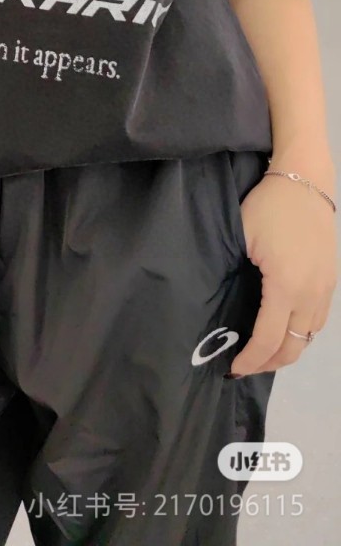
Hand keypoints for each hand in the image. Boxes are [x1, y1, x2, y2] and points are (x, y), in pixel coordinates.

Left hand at [229, 173, 336, 374]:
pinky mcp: (331, 281)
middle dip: (269, 363)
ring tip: (263, 353)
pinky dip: (301, 333)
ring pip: (310, 337)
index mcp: (286, 287)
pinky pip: (318, 320)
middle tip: (245, 366)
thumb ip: (236, 272)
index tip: (232, 369)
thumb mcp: (242, 237)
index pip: (269, 339)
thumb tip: (222, 300)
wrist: (305, 183)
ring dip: (288, 350)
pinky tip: (284, 330)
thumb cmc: (268, 207)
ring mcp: (326, 289)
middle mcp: (311, 295)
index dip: (251, 359)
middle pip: (294, 347)